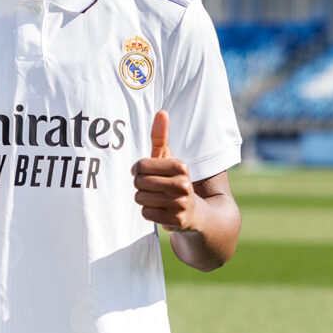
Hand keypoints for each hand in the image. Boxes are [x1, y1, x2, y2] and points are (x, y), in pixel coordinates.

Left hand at [133, 110, 196, 231]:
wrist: (194, 213)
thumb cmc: (174, 180)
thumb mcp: (168, 159)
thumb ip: (161, 137)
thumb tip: (161, 112)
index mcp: (180, 166)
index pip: (140, 165)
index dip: (138, 169)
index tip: (146, 172)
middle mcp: (183, 184)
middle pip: (138, 182)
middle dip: (140, 185)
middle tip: (152, 187)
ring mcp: (180, 204)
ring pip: (140, 198)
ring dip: (143, 199)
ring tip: (157, 198)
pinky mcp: (175, 220)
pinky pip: (146, 213)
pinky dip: (149, 212)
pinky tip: (160, 209)